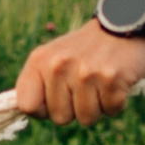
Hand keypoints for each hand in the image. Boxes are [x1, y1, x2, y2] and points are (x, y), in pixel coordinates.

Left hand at [15, 22, 144, 125]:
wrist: (120, 25)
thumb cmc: (83, 50)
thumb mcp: (51, 58)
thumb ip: (36, 83)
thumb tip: (24, 110)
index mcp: (39, 61)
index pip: (26, 105)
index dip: (42, 111)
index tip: (55, 101)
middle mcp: (58, 66)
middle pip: (59, 118)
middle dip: (74, 110)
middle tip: (83, 87)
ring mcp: (85, 73)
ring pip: (86, 119)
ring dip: (96, 107)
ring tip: (99, 84)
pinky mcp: (111, 78)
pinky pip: (111, 111)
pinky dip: (115, 102)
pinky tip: (114, 82)